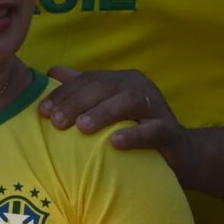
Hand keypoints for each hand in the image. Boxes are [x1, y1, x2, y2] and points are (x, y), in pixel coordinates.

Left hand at [41, 66, 196, 179]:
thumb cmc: (137, 129)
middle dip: (78, 102)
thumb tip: (53, 70)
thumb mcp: (109, 108)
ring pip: (129, 102)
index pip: (89, 80)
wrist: (180, 154)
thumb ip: (84, 88)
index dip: (64, 93)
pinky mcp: (170, 131)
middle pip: (106, 87)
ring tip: (82, 127)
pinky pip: (153, 129)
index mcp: (124, 80)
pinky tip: (114, 143)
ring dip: (104, 113)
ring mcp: (158, 107)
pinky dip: (134, 135)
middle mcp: (141, 87)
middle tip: (56, 121)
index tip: (42, 111)